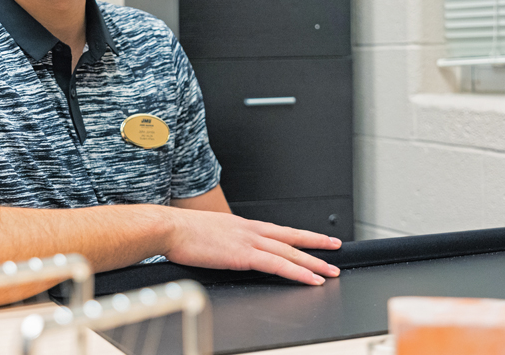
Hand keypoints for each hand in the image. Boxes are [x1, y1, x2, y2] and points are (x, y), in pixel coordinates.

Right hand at [162, 209, 341, 284]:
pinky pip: (278, 265)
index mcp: (242, 225)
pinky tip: (311, 279)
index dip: (300, 235)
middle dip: (315, 246)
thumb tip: (226, 250)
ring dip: (313, 262)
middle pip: (290, 239)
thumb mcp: (209, 233)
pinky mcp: (244, 255)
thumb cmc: (181, 232)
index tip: (315, 238)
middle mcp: (249, 230)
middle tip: (335, 250)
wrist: (170, 228)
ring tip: (331, 271)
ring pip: (290, 252)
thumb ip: (224, 241)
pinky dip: (297, 272)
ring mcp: (248, 241)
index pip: (278, 230)